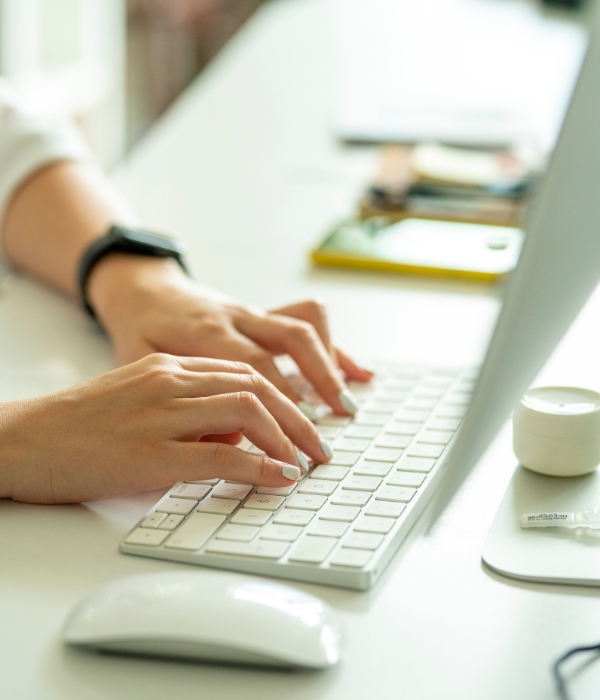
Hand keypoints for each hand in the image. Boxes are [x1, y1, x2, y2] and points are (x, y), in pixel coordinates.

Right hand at [0, 354, 332, 503]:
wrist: (23, 440)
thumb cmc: (81, 427)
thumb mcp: (141, 402)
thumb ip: (190, 411)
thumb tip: (237, 437)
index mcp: (169, 367)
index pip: (244, 373)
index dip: (284, 398)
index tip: (303, 423)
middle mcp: (171, 381)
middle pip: (257, 386)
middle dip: (299, 417)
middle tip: (320, 446)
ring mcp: (162, 415)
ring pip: (248, 411)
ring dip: (288, 438)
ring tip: (306, 462)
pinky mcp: (151, 453)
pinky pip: (224, 456)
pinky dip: (261, 467)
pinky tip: (280, 478)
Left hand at [87, 255, 372, 414]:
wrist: (141, 288)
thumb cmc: (138, 328)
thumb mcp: (139, 361)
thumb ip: (179, 395)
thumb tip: (223, 433)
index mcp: (206, 330)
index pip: (253, 366)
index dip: (277, 403)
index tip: (292, 440)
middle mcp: (236, 316)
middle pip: (291, 342)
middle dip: (317, 387)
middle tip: (323, 436)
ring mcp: (253, 312)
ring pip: (304, 327)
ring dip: (331, 365)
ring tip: (346, 405)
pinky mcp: (262, 314)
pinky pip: (307, 322)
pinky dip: (335, 348)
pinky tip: (357, 373)